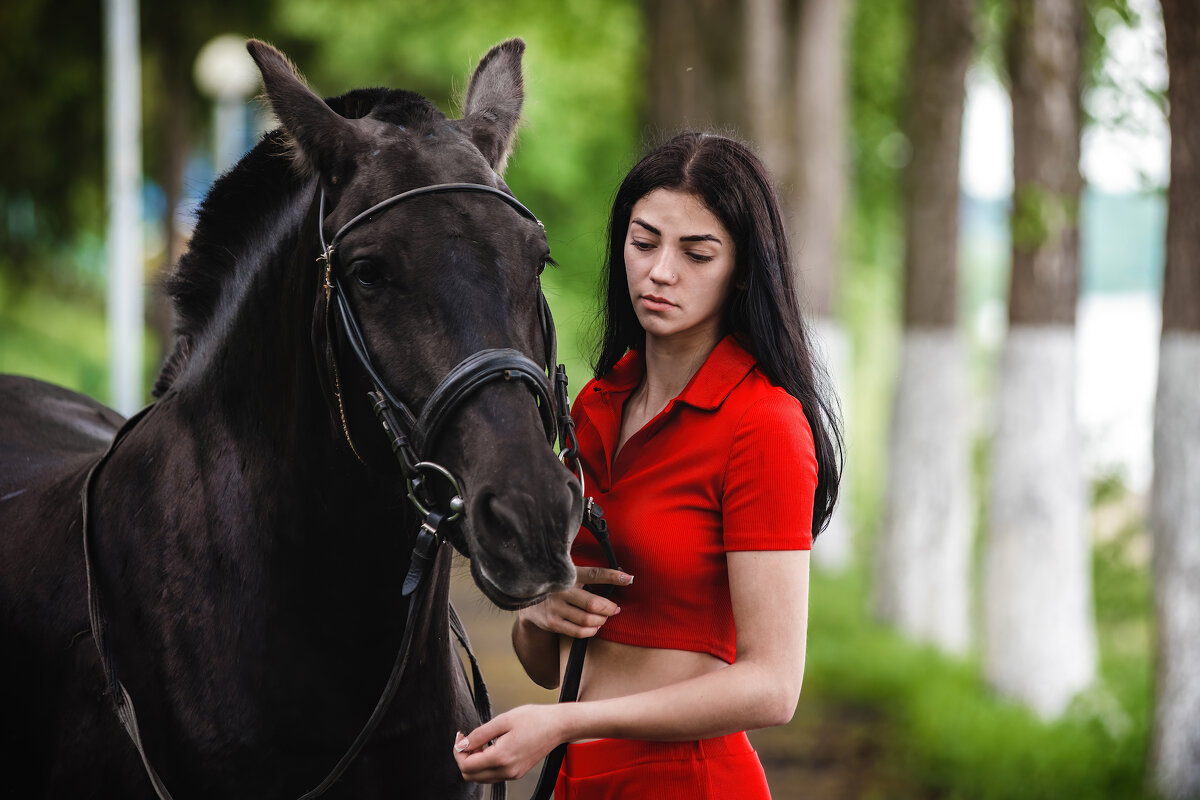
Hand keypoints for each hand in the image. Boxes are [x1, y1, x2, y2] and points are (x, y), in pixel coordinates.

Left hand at [453, 704, 567, 783]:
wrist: (558, 726)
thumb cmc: (535, 719)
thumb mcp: (503, 720)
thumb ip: (480, 734)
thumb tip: (463, 744)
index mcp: (502, 757)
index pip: (467, 765)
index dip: (458, 751)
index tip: (460, 737)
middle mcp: (507, 771)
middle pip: (471, 775)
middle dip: (464, 758)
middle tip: (468, 739)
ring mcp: (512, 774)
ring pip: (481, 778)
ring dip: (474, 762)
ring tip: (480, 742)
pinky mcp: (517, 773)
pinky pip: (493, 775)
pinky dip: (485, 765)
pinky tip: (491, 748)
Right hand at [518, 566, 632, 638]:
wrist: (527, 599)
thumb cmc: (557, 585)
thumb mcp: (571, 574)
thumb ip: (592, 575)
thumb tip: (624, 576)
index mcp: (569, 574)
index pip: (595, 574)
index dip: (613, 576)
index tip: (629, 579)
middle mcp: (562, 590)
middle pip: (593, 604)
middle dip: (609, 608)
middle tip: (615, 608)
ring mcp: (556, 608)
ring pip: (587, 620)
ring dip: (601, 620)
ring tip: (604, 617)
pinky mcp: (552, 622)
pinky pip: (578, 631)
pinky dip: (591, 630)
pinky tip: (594, 626)